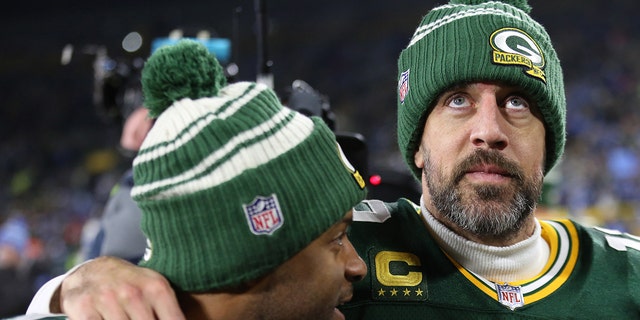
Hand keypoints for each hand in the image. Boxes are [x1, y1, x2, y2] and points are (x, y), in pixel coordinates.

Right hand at [58, 256, 184, 319]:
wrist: (91, 272)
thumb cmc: (131, 286)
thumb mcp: (154, 290)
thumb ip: (170, 311)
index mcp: (156, 287)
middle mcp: (133, 292)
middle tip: (142, 319)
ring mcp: (107, 299)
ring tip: (128, 318)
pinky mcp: (84, 309)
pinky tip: (108, 319)